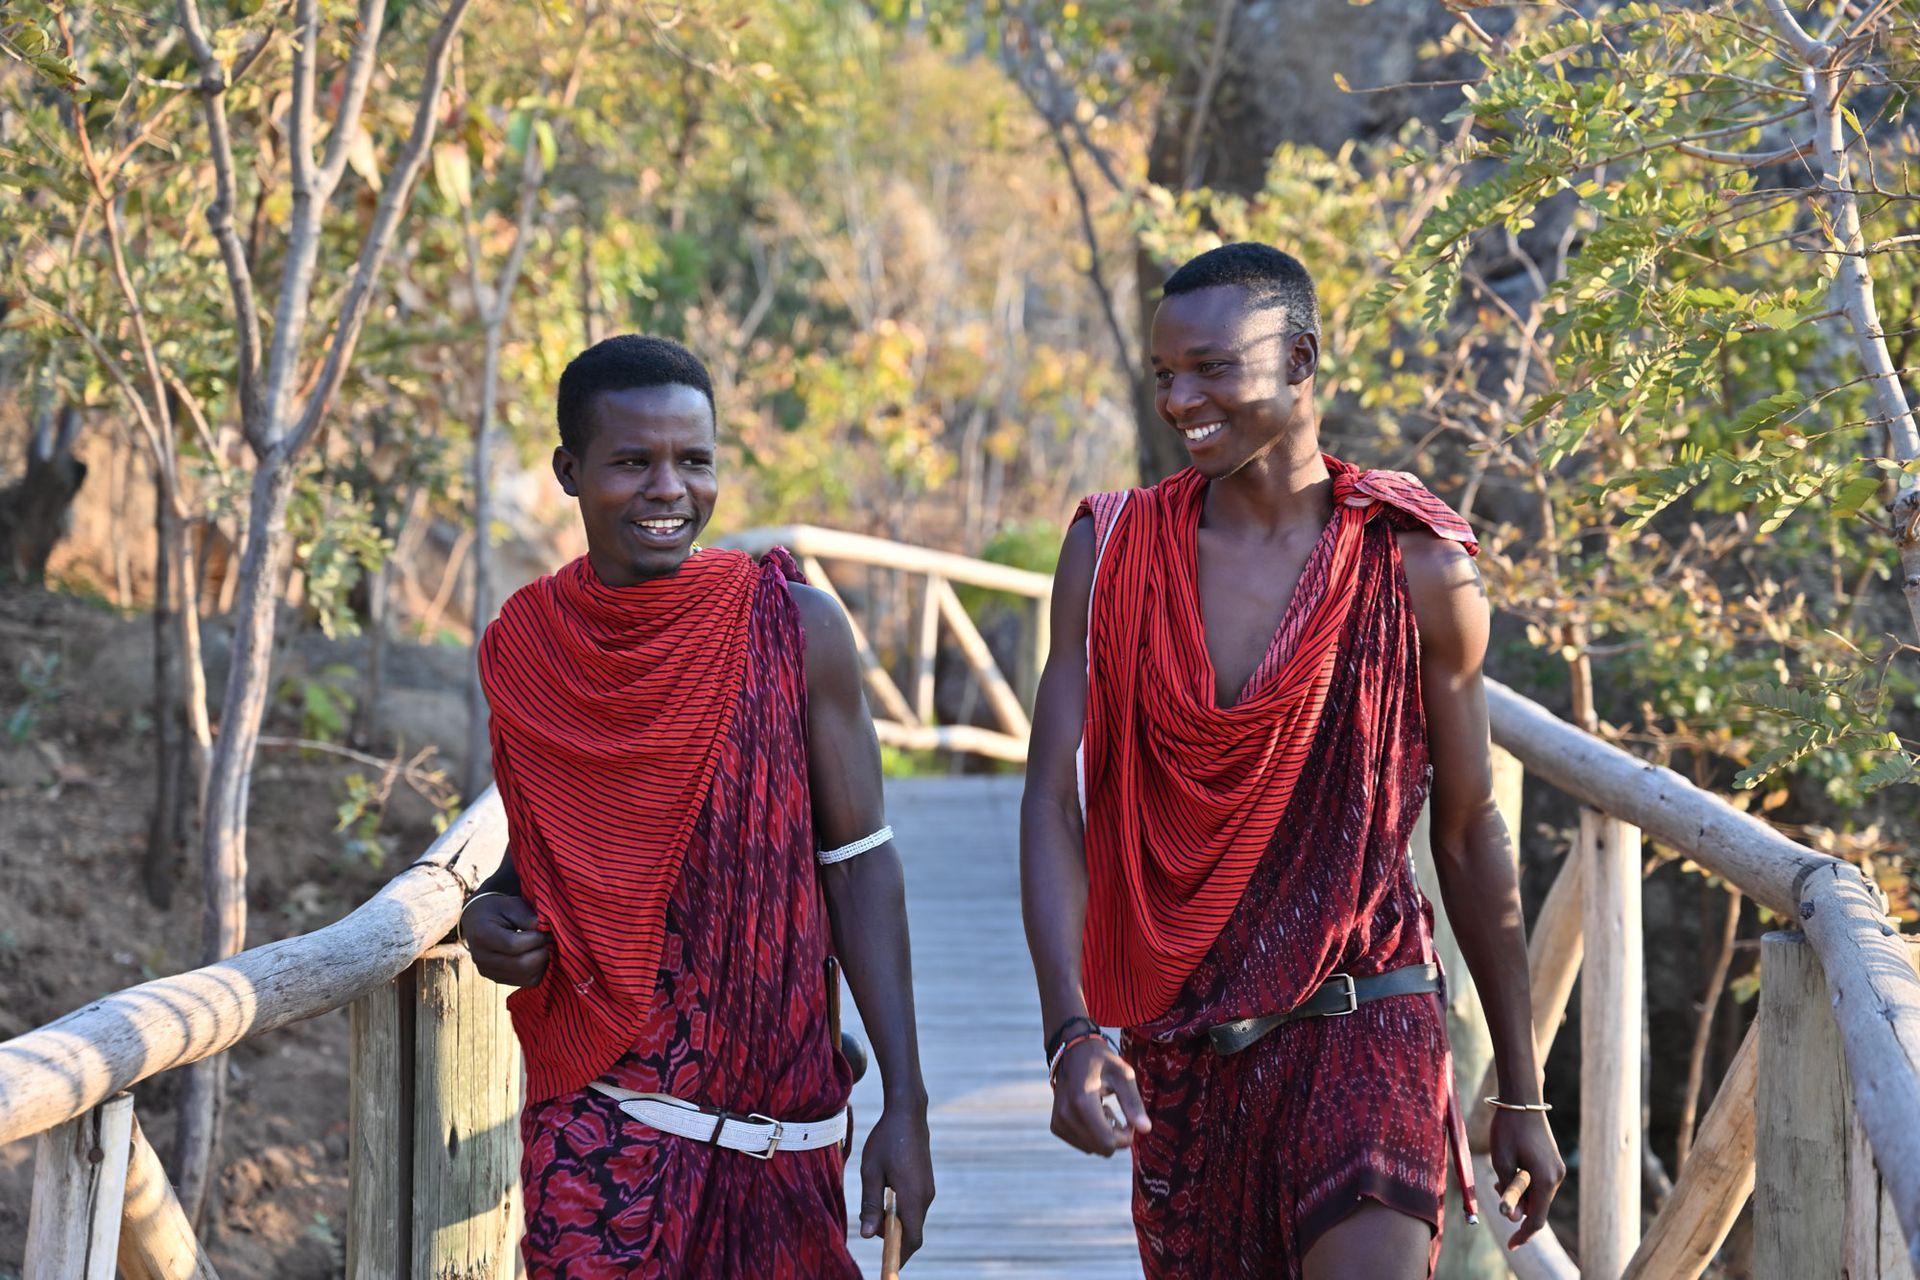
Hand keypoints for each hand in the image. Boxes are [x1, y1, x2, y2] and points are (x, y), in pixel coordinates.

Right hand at [462, 894, 551, 986]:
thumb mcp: (512, 905)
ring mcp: (488, 971)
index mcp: (482, 934)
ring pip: (525, 977)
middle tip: (548, 941)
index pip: (513, 945)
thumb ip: (528, 918)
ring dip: (542, 964)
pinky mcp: (496, 979)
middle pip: (520, 965)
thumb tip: (546, 933)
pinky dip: (537, 971)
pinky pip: (525, 982)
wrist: (477, 920)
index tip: (545, 931)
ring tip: (543, 947)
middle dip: (541, 953)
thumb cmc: (498, 909)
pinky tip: (537, 956)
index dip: (536, 939)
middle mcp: (481, 957)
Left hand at [859, 1102, 933, 1262]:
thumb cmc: (886, 1140)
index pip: (912, 1239)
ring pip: (914, 1218)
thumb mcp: (871, 1172)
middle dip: (894, 1240)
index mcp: (913, 1198)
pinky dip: (901, 1212)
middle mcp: (925, 1197)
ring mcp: (928, 1189)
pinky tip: (886, 1198)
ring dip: (896, 1224)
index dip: (900, 1255)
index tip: (887, 1264)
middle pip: (913, 1232)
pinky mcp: (926, 1182)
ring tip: (875, 1215)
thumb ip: (870, 1205)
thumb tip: (868, 1236)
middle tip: (873, 1236)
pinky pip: (915, 1206)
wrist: (908, 1113)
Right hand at [1049, 1037, 1149, 1156]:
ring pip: (1092, 1149)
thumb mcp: (1122, 1075)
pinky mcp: (1056, 1125)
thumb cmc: (1101, 1060)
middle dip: (1115, 1137)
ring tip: (1102, 1110)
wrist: (1071, 1050)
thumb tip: (1146, 1130)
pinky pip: (1081, 1144)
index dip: (1125, 1137)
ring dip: (1103, 1135)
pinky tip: (1092, 1114)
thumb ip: (1133, 1103)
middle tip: (1117, 1113)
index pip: (1107, 1142)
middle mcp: (1066, 1115)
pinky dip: (1091, 1135)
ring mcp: (1058, 1121)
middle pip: (1101, 1149)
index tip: (1129, 1120)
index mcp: (1082, 1102)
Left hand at [1489, 1107, 1564, 1248]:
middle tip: (1496, 1195)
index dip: (1523, 1234)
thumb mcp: (1502, 1162)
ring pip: (1538, 1194)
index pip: (1536, 1219)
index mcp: (1545, 1180)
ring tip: (1498, 1179)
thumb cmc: (1508, 1130)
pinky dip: (1525, 1184)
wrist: (1522, 1100)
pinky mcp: (1553, 1161)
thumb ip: (1508, 1192)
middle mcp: (1556, 1177)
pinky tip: (1510, 1170)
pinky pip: (1540, 1182)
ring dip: (1520, 1195)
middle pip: (1538, 1207)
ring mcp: (1556, 1168)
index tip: (1510, 1246)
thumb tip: (1514, 1217)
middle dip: (1517, 1208)